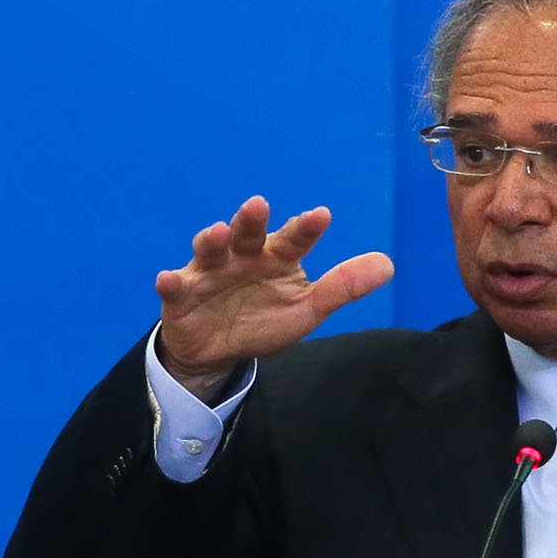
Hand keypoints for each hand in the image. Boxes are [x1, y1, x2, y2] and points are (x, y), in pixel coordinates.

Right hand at [155, 196, 393, 398]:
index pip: (294, 239)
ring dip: (212, 240)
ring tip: (218, 233)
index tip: (322, 216)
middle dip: (251, 220)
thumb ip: (342, 287)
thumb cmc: (264, 320)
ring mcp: (208, 273)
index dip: (305, 228)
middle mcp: (242, 256)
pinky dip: (169, 283)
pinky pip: (173, 288)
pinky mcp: (181, 296)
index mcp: (276, 258)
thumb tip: (388, 264)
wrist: (219, 352)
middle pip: (248, 233)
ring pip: (209, 250)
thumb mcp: (307, 310)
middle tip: (259, 205)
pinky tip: (168, 280)